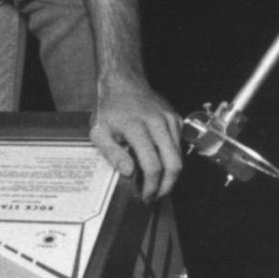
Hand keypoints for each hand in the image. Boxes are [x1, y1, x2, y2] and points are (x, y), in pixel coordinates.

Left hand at [89, 74, 182, 202]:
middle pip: (174, 163)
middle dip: (167, 186)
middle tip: (155, 196)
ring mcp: (169, 119)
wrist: (124, 81)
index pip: (152, 165)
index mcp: (136, 127)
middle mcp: (157, 122)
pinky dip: (172, 158)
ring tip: (157, 184)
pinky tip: (159, 163)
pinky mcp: (176, 118)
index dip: (151, 186)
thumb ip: (112, 153)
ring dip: (170, 175)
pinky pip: (179, 145)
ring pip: (179, 156)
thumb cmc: (109, 108)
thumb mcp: (98, 131)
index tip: (145, 195)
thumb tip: (129, 172)